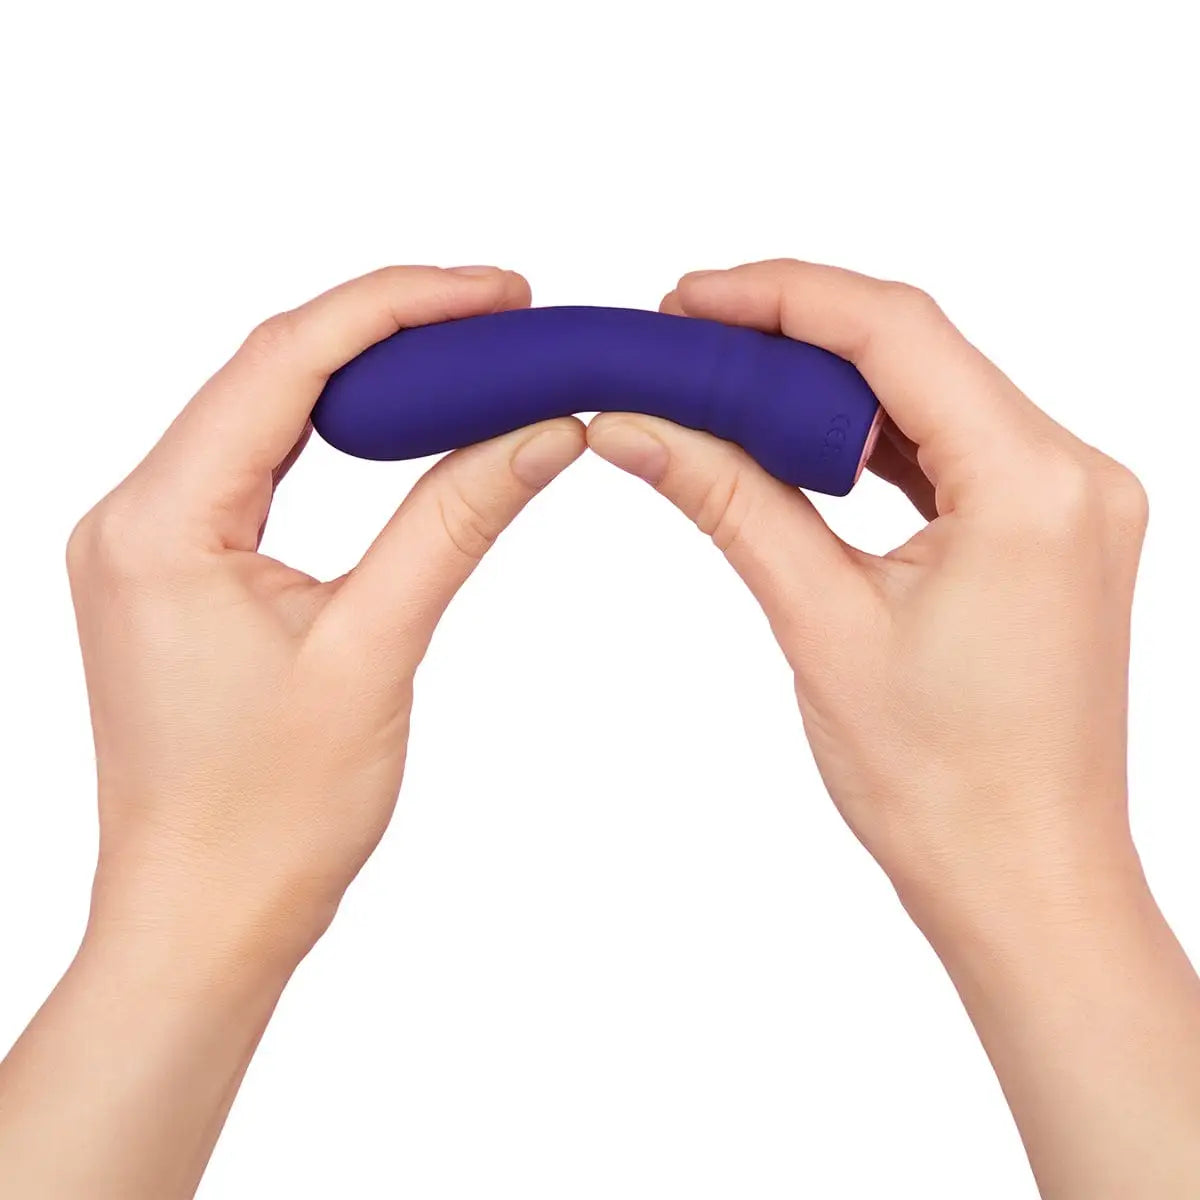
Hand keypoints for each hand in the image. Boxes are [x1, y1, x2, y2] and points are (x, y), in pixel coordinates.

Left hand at [68, 264, 584, 964]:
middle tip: (498, 314)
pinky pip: (253, 467)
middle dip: (388, 327)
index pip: (287, 361)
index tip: (497, 291)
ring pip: (262, 414)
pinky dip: (330, 433)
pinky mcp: (175, 573)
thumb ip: (456, 521)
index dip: (401, 306)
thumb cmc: (268, 817)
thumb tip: (542, 431)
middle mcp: (133, 516)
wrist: (203, 919)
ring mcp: (148, 544)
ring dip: (361, 376)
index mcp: (161, 523)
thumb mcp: (375, 650)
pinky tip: (396, 425)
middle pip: (268, 370)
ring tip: (464, 356)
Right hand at [587, 259, 1199, 1199]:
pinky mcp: (1049, 531)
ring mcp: (1070, 502)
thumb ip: (730, 500)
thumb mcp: (820, 624)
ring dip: (830, 384)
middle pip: (918, 350)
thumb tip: (638, 425)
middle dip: (795, 332)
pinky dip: (872, 436)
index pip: (896, 333)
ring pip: (934, 394)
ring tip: (726, 385)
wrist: (1023, 879)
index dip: (780, 297)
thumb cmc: (942, 784)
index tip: (688, 299)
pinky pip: (953, 448)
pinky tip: (799, 441)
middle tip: (689, 340)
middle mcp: (1074, 474)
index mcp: (1033, 487)